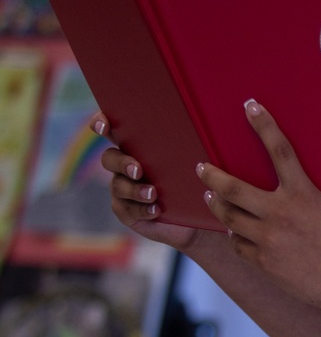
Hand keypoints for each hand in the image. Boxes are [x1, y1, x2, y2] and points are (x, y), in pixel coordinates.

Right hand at [92, 111, 197, 251]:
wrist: (196, 213)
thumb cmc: (194, 177)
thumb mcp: (192, 158)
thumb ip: (189, 142)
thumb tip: (201, 126)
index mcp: (137, 145)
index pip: (112, 129)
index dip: (102, 123)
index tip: (103, 126)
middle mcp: (125, 164)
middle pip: (109, 158)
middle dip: (122, 163)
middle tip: (138, 171)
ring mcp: (123, 188)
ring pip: (117, 185)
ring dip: (134, 190)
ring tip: (153, 194)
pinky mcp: (126, 210)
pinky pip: (125, 209)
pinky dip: (141, 209)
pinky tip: (156, 210)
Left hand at [196, 100, 320, 316]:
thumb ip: (301, 195)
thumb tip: (282, 188)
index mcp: (303, 194)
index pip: (280, 150)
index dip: (264, 125)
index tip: (250, 106)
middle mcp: (281, 214)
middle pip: (233, 188)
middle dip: (212, 176)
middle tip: (201, 168)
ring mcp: (269, 239)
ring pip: (228, 216)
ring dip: (216, 204)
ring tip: (210, 198)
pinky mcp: (263, 262)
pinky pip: (238, 244)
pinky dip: (235, 236)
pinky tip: (236, 232)